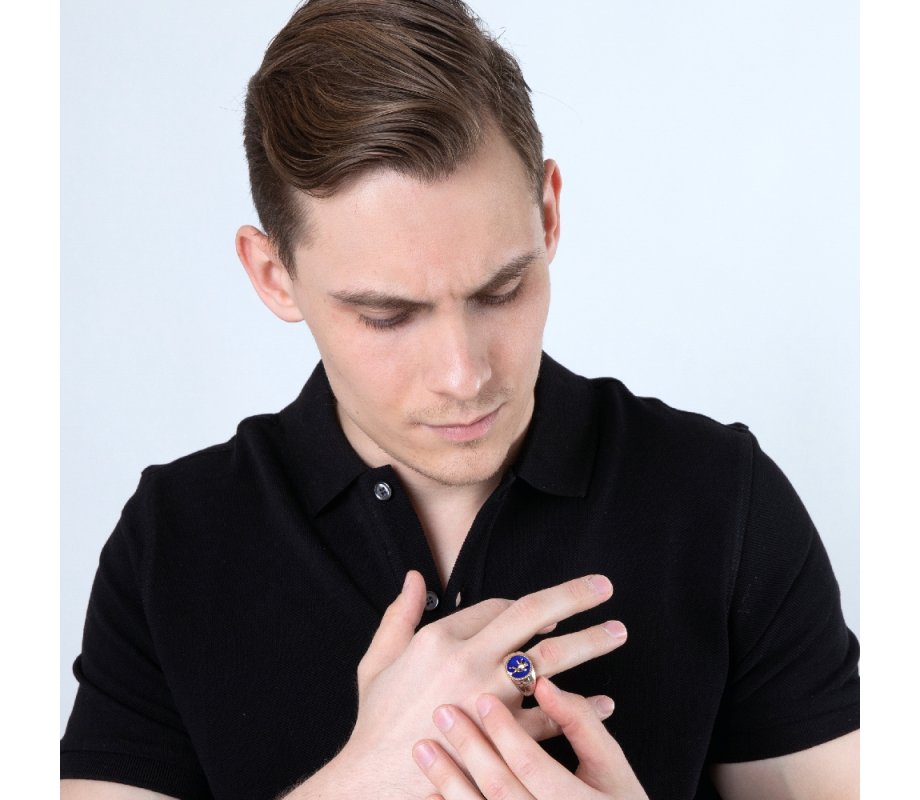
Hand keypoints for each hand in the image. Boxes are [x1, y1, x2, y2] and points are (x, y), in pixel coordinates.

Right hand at [287, 571, 626, 798]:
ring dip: (589, 642)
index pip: (497, 606)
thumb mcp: (378, 662)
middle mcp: (468, 661)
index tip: (555, 608)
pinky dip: (582, 708)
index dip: (530, 604)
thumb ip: (399, 614)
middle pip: (531, 615)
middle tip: (605, 587)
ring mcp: (488, 700)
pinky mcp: (501, 740)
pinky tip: (604, 703)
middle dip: (573, 596)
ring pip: (550, 660)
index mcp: (439, 638)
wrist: (372, 784)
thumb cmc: (376, 724)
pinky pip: (552, 718)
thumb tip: (415, 576)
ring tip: (617, 632)